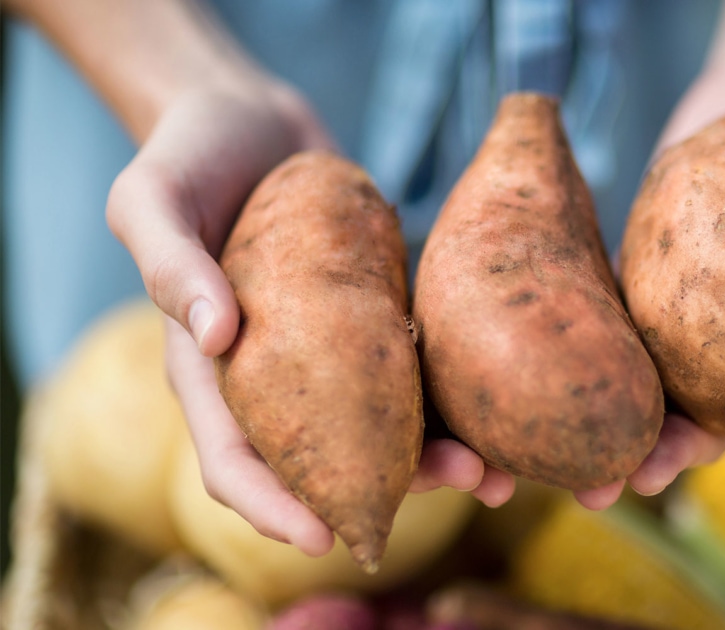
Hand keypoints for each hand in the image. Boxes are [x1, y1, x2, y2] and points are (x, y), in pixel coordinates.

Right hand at [113, 77, 513, 555]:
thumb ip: (169, 262)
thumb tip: (215, 335)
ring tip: (494, 470)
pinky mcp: (373, 316)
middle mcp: (273, 374)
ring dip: (438, 455)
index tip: (321, 538)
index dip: (272, 507)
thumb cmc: (187, 154)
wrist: (249, 117)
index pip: (232, 460)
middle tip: (457, 486)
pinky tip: (498, 408)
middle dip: (387, 489)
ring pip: (382, 427)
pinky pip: (414, 370)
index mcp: (208, 367)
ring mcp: (329, 349)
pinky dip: (452, 398)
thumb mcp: (151, 197)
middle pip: (324, 459)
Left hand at [595, 66, 724, 499]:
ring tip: (589, 444)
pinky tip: (552, 361)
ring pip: (653, 399)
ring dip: (621, 432)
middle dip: (678, 463)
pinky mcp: (640, 290)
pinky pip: (611, 326)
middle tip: (648, 470)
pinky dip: (586, 350)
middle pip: (716, 438)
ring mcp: (689, 335)